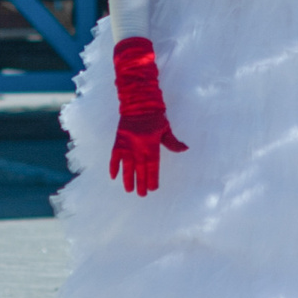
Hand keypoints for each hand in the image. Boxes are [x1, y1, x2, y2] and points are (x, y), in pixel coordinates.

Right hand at [109, 37, 186, 195]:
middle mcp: (138, 147)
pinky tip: (113, 176)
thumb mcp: (166, 128)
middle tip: (141, 195)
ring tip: (128, 190)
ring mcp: (127, 144)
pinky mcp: (118, 140)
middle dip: (141, 182)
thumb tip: (185, 149)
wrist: (138, 102)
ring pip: (126, 166)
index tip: (153, 188)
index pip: (152, 166)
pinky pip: (114, 156)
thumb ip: (173, 141)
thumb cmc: (155, 116)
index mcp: (151, 144)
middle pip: (140, 169)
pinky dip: (113, 166)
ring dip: (127, 178)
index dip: (152, 178)